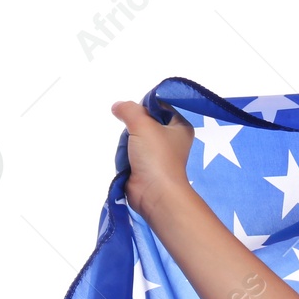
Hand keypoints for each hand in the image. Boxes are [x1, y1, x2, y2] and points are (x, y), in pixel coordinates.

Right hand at [111, 100, 194, 219]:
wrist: (155, 193)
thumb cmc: (156, 156)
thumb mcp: (143, 124)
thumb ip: (129, 110)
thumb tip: (118, 106)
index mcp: (180, 127)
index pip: (161, 106)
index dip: (145, 106)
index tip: (134, 112)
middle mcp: (172, 139)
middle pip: (146, 122)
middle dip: (133, 126)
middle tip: (133, 133)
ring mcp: (159, 154)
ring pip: (136, 137)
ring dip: (127, 142)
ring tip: (129, 149)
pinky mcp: (147, 166)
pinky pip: (132, 152)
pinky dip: (126, 154)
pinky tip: (126, 159)